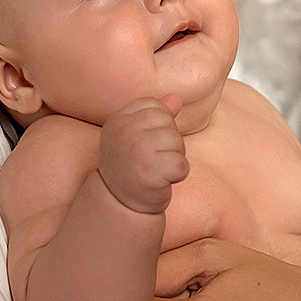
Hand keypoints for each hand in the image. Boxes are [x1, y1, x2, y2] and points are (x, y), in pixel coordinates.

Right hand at [97, 96, 187, 213]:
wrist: (119, 202)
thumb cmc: (131, 165)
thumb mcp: (137, 135)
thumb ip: (155, 114)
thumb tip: (176, 98)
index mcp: (119, 119)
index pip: (156, 107)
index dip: (158, 127)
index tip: (144, 144)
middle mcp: (125, 131)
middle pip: (169, 122)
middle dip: (168, 142)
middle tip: (152, 159)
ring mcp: (137, 150)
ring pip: (177, 142)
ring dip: (174, 158)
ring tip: (156, 169)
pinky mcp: (151, 171)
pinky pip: (182, 165)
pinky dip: (178, 175)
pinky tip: (162, 181)